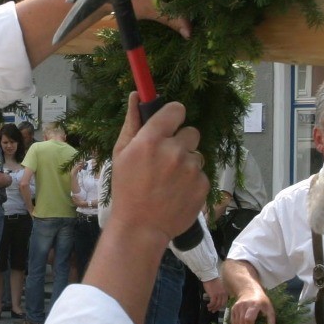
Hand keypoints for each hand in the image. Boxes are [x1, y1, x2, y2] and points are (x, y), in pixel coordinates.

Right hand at [106, 93, 206, 243]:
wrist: (141, 227)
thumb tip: (137, 95)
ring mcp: (192, 169)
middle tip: (165, 160)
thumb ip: (132, 122)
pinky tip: (177, 192)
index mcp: (152, 139)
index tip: (169, 124)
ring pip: (197, 155)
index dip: (173, 116)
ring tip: (169, 180)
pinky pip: (201, 174)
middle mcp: (175, 151)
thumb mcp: (121, 154)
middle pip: (191, 132)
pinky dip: (192, 181)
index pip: (176, 109)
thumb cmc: (126, 189)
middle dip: (180, 142)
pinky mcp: (203, 185)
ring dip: (187, 163)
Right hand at [201, 278, 226, 312]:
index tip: (218, 308)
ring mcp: (219, 295)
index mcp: (225, 292)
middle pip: (221, 304)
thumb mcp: (220, 287)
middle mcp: (223, 294)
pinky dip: (210, 305)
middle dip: (217, 308)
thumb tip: (217, 299)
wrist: (209, 276)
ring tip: (209, 309)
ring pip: (217, 305)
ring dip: (213, 308)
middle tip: (213, 310)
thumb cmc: (213, 280)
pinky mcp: (213, 295)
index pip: (225, 302)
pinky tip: (208, 306)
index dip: (221, 306)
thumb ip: (221, 292)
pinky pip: (213, 303)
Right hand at [229, 285, 275, 323]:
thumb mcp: (269, 307)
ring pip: (237, 323)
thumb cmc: (261, 301)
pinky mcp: (233, 309)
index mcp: (255, 305)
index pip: (248, 318)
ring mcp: (238, 306)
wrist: (249, 290)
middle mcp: (244, 305)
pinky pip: (233, 322)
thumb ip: (271, 318)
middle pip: (242, 322)